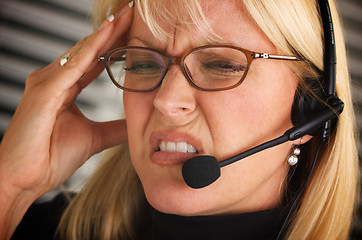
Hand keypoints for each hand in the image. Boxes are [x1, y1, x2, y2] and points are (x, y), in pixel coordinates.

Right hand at [0, 4, 132, 203]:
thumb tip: (135, 122)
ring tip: (126, 16)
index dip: (114, 46)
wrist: (26, 178)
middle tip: (132, 14)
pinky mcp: (44, 90)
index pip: (94, 61)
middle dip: (112, 32)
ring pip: (82, 52)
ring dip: (105, 33)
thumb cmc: (49, 157)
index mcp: (65, 89)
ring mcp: (47, 82)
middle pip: (89, 50)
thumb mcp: (94, 138)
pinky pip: (73, 65)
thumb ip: (114, 128)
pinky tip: (108, 33)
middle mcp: (54, 80)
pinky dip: (91, 49)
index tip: (135, 34)